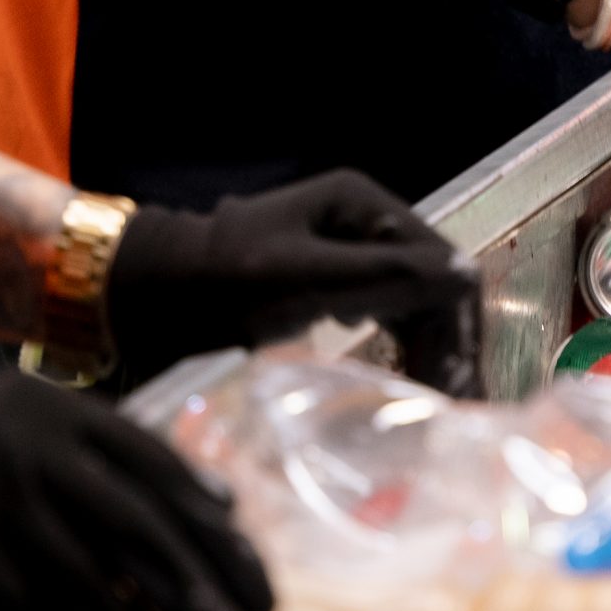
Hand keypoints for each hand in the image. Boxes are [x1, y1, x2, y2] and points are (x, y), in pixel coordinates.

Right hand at [0, 369, 271, 610]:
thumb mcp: (46, 419)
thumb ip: (129, 453)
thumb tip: (222, 505)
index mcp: (59, 413)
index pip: (159, 471)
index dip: (216, 536)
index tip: (261, 592)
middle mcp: (27, 457)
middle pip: (132, 532)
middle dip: (196, 599)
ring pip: (81, 591)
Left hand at [106, 170, 478, 391]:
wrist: (145, 297)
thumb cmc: (217, 285)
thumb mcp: (302, 280)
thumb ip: (383, 275)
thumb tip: (465, 278)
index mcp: (361, 203)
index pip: (439, 262)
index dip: (456, 323)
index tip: (457, 385)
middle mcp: (364, 221)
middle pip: (432, 286)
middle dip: (447, 344)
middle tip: (451, 407)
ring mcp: (349, 253)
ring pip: (414, 306)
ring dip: (429, 353)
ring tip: (434, 406)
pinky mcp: (333, 286)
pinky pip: (388, 318)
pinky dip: (401, 351)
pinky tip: (401, 379)